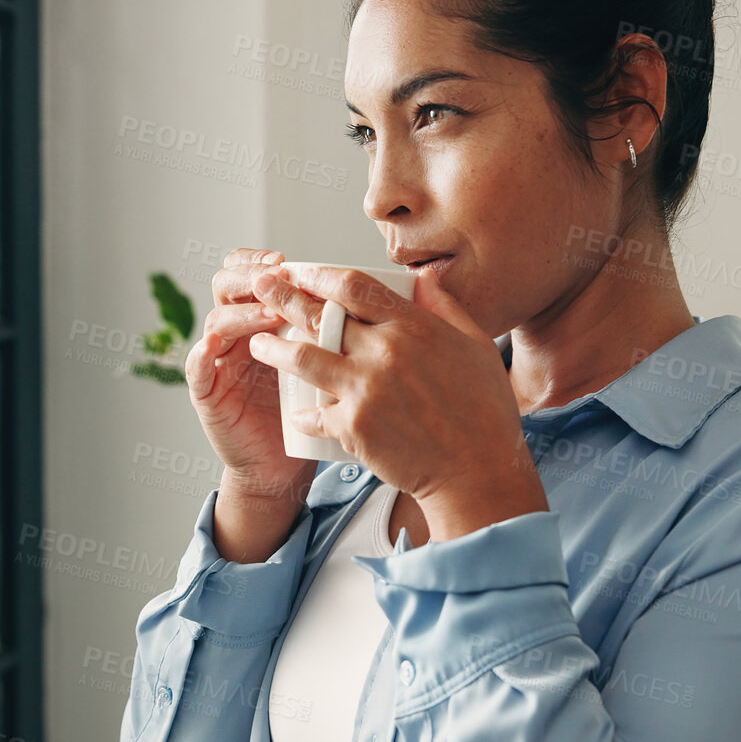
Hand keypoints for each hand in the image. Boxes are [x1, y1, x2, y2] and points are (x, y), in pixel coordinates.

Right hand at [183, 248, 315, 504]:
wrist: (285, 463)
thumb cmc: (310, 408)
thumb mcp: (327, 360)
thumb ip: (336, 326)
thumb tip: (378, 291)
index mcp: (261, 317)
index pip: (251, 273)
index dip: (262, 261)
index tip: (288, 263)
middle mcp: (235, 333)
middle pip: (226, 286)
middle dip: (249, 277)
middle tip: (276, 280)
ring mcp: (218, 361)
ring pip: (216, 322)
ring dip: (242, 314)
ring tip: (270, 315)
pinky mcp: (206, 393)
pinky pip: (195, 369)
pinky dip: (200, 355)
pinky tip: (212, 347)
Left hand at [246, 263, 546, 539]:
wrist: (477, 471)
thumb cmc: (484, 410)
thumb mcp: (475, 345)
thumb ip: (444, 307)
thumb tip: (422, 276)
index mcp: (414, 328)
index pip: (355, 287)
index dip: (321, 275)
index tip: (300, 270)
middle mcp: (386, 353)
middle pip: (321, 316)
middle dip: (284, 298)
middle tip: (262, 287)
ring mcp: (366, 390)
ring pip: (303, 359)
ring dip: (274, 349)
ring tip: (257, 343)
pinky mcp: (354, 427)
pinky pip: (314, 414)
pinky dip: (303, 414)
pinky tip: (296, 413)